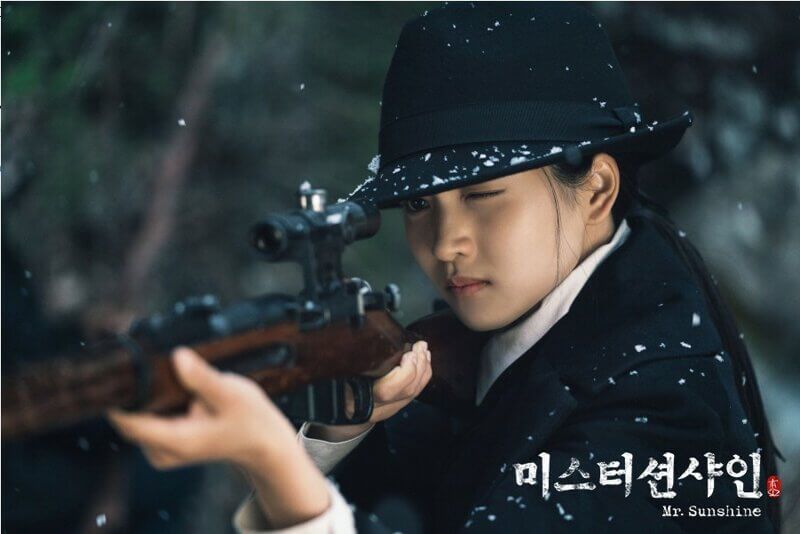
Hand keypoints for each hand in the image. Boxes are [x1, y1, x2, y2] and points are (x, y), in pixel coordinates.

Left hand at [107, 347, 297, 471]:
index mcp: (177, 441)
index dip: (117, 397)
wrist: (262, 442)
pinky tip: (167, 384)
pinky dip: (150, 402)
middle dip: (130, 390)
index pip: (129, 422)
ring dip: (141, 394)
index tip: (115, 367)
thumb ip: (202, 377)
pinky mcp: (167, 444)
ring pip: (136, 419)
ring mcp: (164, 450)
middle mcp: (164, 451)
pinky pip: (146, 421)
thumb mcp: (231, 394)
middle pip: (127, 420)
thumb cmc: (250, 419)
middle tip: (140, 357)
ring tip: (160, 368)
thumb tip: (177, 356)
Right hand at [306, 340, 431, 441]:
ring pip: (413, 393)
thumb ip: (338, 362)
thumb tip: (338, 337)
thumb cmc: (330, 393)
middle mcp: (375, 408)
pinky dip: (423, 377)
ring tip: (423, 350)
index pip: (387, 390)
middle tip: (419, 347)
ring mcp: (387, 410)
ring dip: (423, 369)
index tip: (407, 353)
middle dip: (417, 366)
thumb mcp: (327, 379)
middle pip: (406, 391)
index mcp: (357, 400)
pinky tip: (424, 362)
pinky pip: (415, 394)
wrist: (335, 418)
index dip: (403, 372)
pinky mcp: (395, 407)